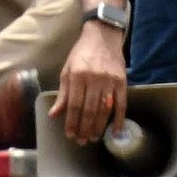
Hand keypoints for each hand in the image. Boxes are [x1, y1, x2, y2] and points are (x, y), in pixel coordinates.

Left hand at [49, 22, 127, 143]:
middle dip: (84, 128)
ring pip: (104, 110)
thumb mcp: (67, 69)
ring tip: (93, 138)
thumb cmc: (82, 53)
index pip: (74, 105)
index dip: (72, 122)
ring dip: (98, 127)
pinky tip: (115, 131)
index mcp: (78, 75)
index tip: (70, 135)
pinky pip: (121, 104)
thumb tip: (54, 114)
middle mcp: (94, 79)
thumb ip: (63, 93)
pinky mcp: (122, 82)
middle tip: (81, 141)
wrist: (103, 36)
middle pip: (89, 110)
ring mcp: (110, 81)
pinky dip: (119, 119)